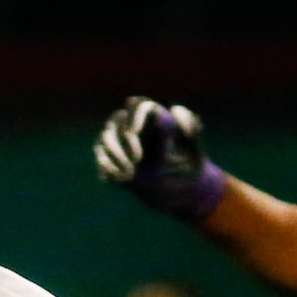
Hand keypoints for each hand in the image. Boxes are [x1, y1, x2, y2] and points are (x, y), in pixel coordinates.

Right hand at [92, 97, 228, 221]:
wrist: (180, 191)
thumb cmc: (189, 168)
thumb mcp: (195, 149)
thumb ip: (191, 128)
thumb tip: (174, 108)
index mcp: (156, 120)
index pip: (139, 105)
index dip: (133, 115)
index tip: (134, 131)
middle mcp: (137, 127)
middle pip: (119, 120)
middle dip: (124, 139)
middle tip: (138, 160)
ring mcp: (123, 143)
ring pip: (106, 136)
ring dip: (114, 154)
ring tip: (130, 173)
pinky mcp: (113, 160)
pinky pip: (101, 156)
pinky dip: (107, 166)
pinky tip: (122, 179)